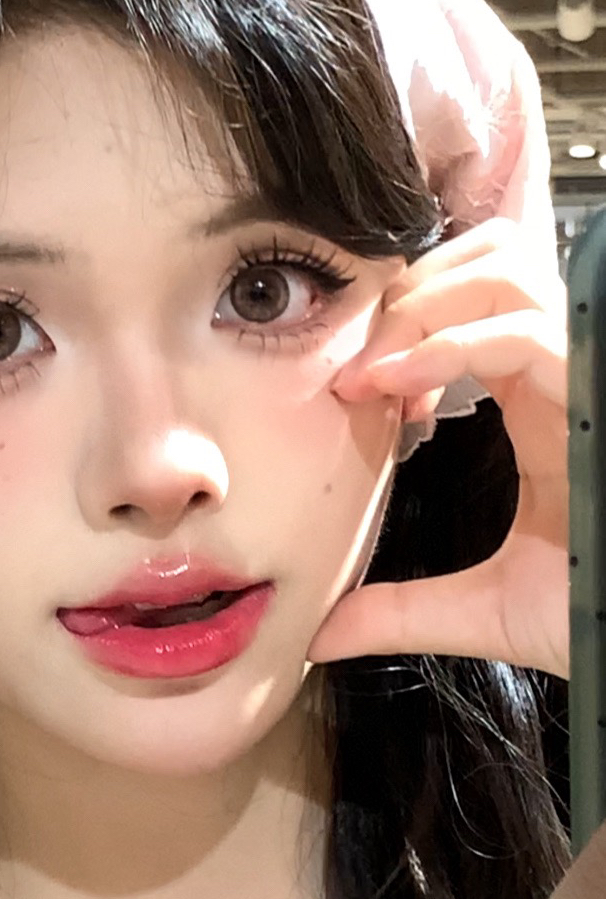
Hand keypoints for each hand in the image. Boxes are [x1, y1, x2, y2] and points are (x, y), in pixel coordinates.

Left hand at [307, 218, 568, 678]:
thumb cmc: (598, 612)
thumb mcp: (484, 609)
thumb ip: (401, 610)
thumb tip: (321, 636)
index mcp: (542, 399)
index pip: (471, 308)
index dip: (406, 328)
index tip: (357, 389)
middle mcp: (563, 370)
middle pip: (486, 263)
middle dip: (408, 295)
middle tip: (357, 367)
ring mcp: (584, 370)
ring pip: (504, 271)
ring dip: (421, 307)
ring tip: (372, 372)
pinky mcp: (595, 385)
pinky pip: (524, 329)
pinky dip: (450, 344)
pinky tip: (397, 386)